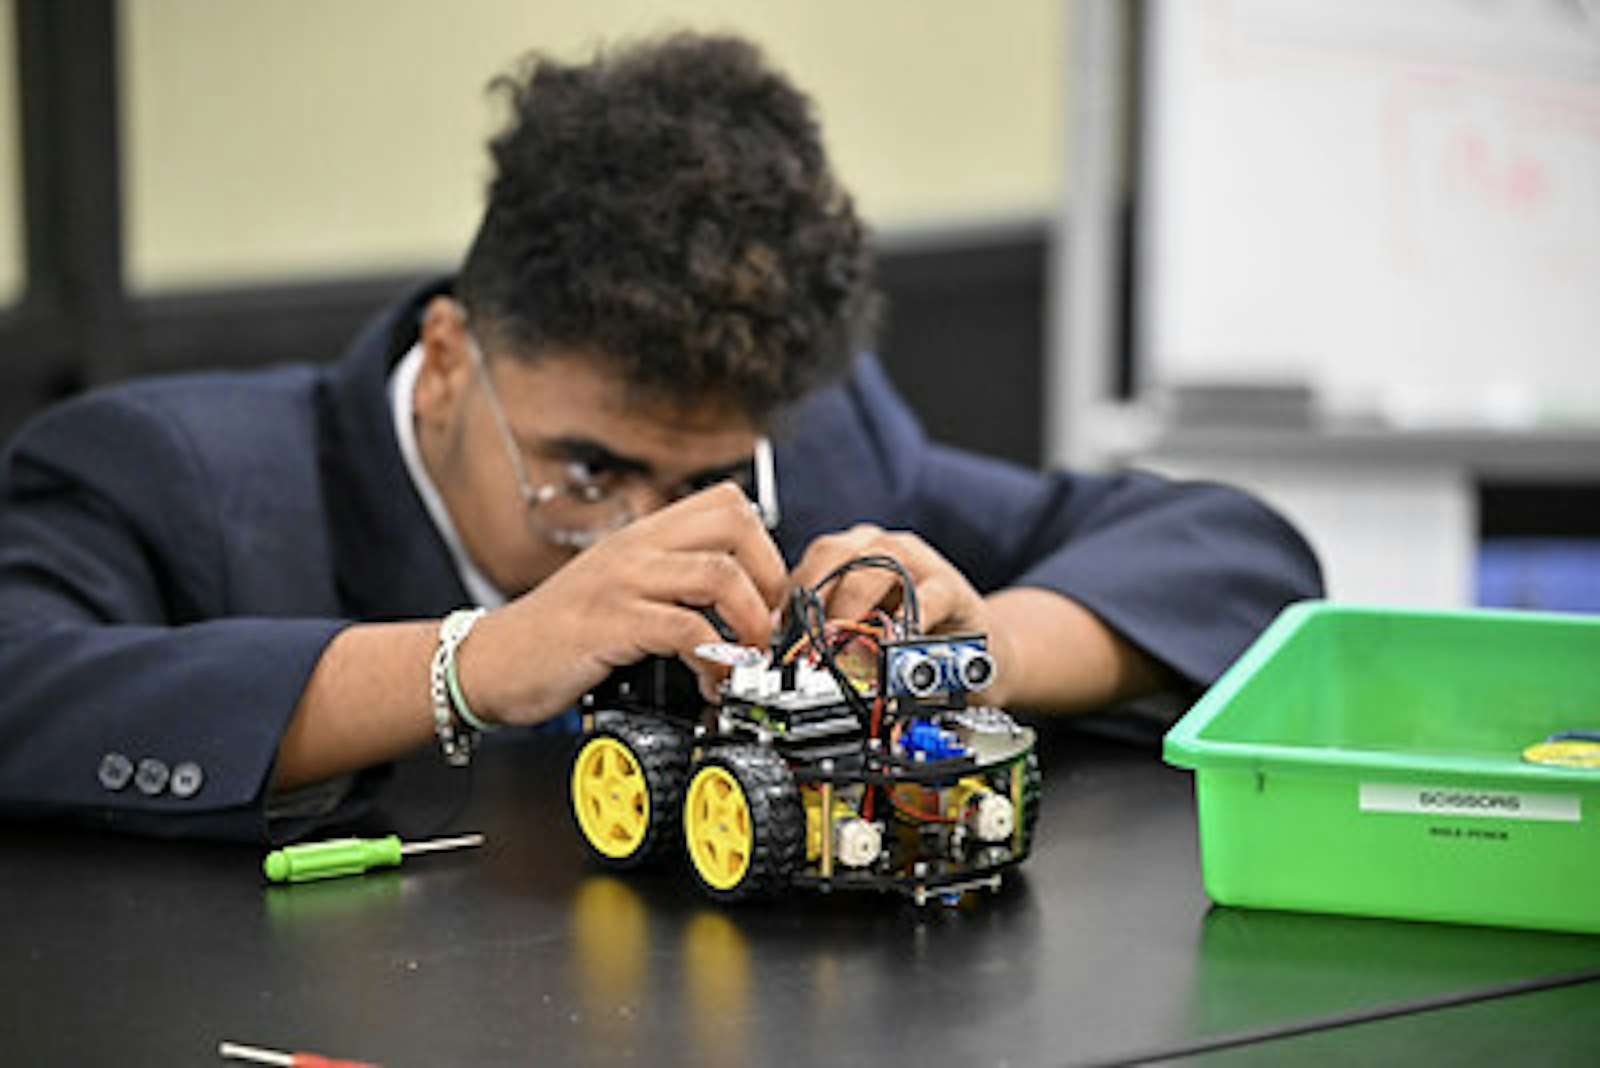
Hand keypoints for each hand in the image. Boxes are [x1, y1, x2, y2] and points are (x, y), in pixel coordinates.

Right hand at [461, 483, 785, 723]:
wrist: (490, 660)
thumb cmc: (556, 632)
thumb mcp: (620, 586)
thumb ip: (670, 579)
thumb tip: (737, 595)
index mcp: (644, 535)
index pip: (729, 503)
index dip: (765, 548)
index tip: (767, 597)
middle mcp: (636, 548)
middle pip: (736, 524)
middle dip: (770, 577)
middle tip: (766, 626)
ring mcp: (622, 582)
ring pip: (719, 575)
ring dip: (750, 623)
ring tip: (745, 658)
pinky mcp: (609, 624)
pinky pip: (685, 631)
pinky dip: (713, 661)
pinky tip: (709, 682)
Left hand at [788, 524, 989, 637]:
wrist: (975, 650)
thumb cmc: (911, 636)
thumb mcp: (862, 630)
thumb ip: (828, 630)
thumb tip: (782, 645)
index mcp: (855, 552)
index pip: (811, 561)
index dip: (790, 597)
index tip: (778, 636)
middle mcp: (884, 548)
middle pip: (835, 553)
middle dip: (813, 599)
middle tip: (804, 642)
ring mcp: (920, 562)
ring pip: (877, 564)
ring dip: (852, 606)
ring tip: (840, 643)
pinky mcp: (953, 588)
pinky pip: (928, 597)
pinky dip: (908, 620)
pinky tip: (894, 643)